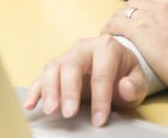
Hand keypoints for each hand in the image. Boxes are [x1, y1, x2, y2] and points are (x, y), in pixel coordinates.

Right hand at [24, 35, 148, 126]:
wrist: (115, 64)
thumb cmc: (124, 72)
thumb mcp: (137, 79)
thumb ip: (134, 84)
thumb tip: (124, 87)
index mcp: (106, 48)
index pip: (101, 73)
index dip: (100, 98)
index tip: (99, 119)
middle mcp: (84, 48)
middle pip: (71, 65)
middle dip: (69, 90)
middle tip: (69, 113)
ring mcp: (67, 55)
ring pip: (53, 67)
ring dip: (49, 89)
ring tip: (51, 110)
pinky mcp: (56, 67)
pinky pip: (41, 76)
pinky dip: (34, 90)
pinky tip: (30, 105)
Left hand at [103, 0, 167, 90]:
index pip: (155, 0)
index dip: (144, 9)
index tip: (140, 19)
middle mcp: (162, 7)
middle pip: (136, 3)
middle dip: (128, 13)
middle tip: (123, 26)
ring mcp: (148, 17)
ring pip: (123, 11)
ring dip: (116, 20)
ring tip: (112, 31)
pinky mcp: (137, 30)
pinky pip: (115, 24)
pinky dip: (108, 28)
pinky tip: (105, 36)